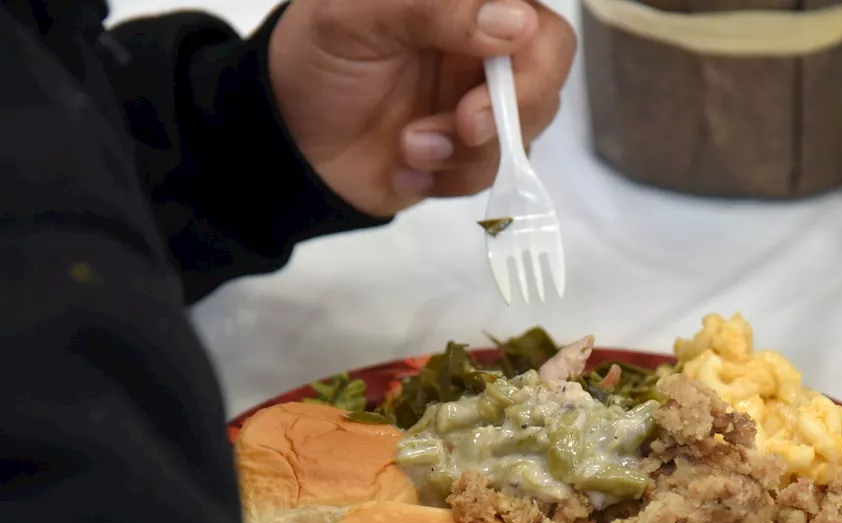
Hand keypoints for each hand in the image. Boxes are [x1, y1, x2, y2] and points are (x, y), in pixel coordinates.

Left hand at [267, 0, 576, 215]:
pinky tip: (406, 167)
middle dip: (512, 107)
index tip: (499, 54)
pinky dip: (450, 177)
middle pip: (547, 68)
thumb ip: (433, 8)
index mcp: (461, 3)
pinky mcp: (471, 154)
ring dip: (468, 150)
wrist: (286, 146)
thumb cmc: (312, 63)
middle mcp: (482, 47)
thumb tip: (515, 21)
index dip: (531, 41)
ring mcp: (481, 102)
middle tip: (465, 124)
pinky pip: (494, 172)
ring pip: (526, 128)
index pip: (531, 12)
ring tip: (409, 146)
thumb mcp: (354, 18)